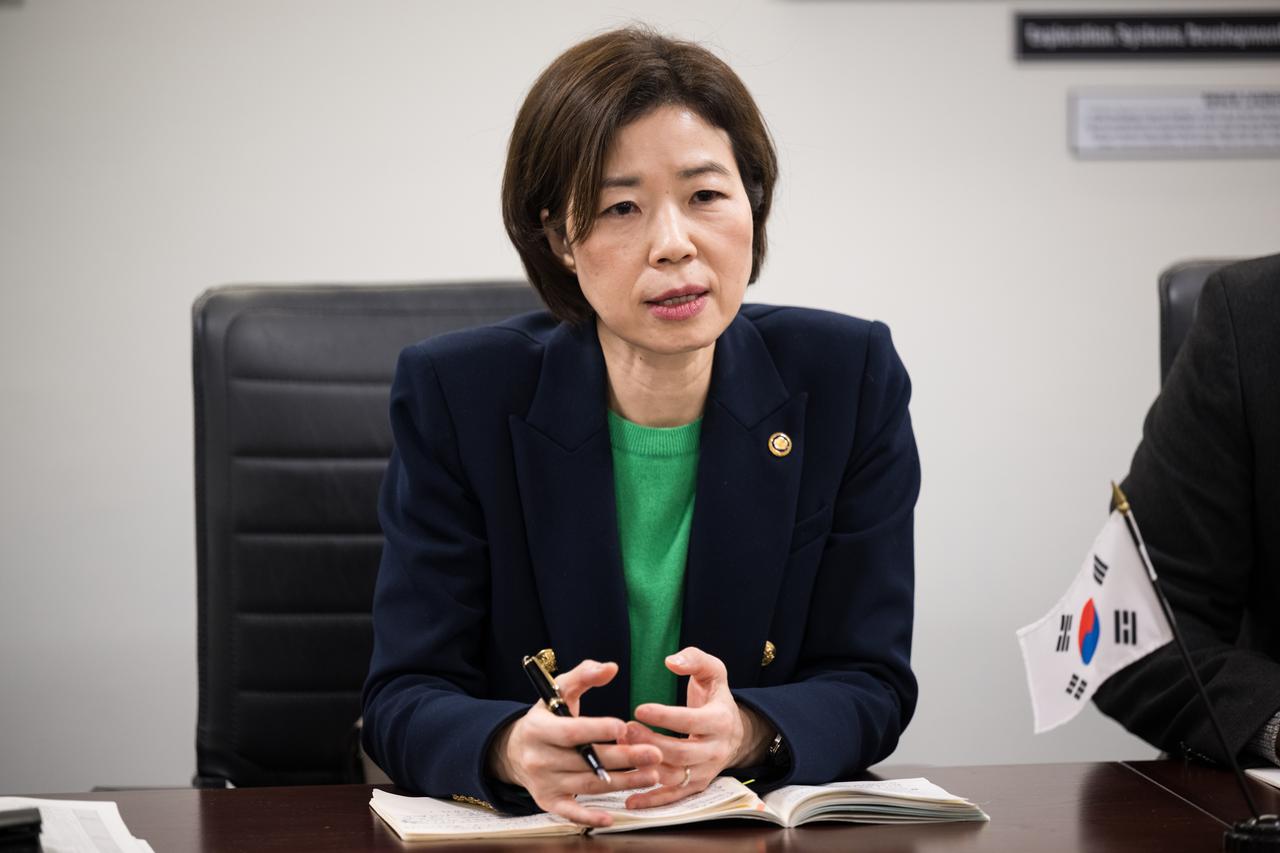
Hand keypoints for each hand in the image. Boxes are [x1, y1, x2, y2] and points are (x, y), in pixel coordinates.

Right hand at [486, 659, 662, 826]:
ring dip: (623, 782)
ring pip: (588, 785)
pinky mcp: (549, 802)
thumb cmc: (547, 715)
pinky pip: (571, 813)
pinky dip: (591, 817)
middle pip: (586, 761)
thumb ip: (583, 675)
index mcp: (539, 728)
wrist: (515, 749)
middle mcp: (539, 758)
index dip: (596, 730)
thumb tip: (611, 668)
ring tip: (652, 775)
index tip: (623, 727)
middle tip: (654, 754)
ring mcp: (544, 783)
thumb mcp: (558, 690)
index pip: (570, 732)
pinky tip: (612, 817)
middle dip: (623, 758)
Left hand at [620, 646, 771, 808]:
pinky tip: (630, 799)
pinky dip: (652, 801)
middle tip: (625, 730)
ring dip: (646, 768)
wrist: (734, 731)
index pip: (691, 721)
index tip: (639, 708)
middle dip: (650, 743)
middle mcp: (716, 750)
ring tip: (621, 752)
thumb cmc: (715, 697)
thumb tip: (671, 661)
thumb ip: (694, 659)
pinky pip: (674, 797)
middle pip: (680, 752)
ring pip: (674, 776)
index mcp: (720, 720)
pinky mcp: (696, 785)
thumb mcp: (713, 671)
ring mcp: (706, 771)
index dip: (665, 717)